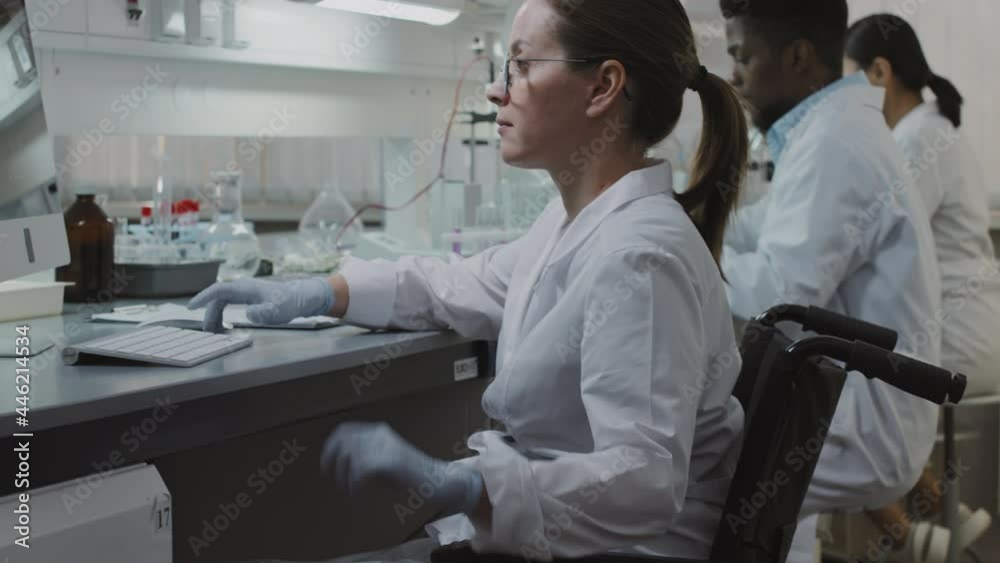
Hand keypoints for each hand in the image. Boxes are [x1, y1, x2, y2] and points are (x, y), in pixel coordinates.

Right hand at [187, 277, 334, 332]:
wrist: (301, 298)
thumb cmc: (289, 303)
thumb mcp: (277, 311)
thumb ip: (263, 312)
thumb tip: (248, 314)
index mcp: (245, 288)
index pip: (218, 290)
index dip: (203, 298)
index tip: (191, 307)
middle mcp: (242, 287)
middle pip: (217, 299)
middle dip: (209, 314)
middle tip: (208, 332)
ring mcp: (244, 292)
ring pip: (221, 302)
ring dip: (215, 316)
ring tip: (215, 332)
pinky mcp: (247, 297)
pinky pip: (227, 305)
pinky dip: (222, 315)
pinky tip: (223, 327)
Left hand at [320, 422, 482, 516]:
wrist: (438, 479)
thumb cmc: (412, 475)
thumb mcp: (386, 461)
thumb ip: (367, 459)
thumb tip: (341, 466)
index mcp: (379, 432)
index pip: (345, 431)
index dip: (330, 446)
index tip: (326, 464)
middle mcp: (381, 435)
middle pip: (344, 442)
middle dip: (332, 462)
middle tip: (332, 479)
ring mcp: (386, 446)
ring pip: (351, 456)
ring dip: (344, 476)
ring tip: (350, 489)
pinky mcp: (390, 460)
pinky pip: (361, 470)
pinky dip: (355, 484)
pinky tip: (358, 493)